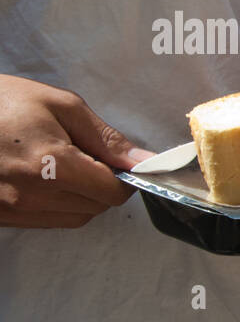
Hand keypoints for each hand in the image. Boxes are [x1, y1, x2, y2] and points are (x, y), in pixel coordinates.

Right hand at [0, 75, 147, 227]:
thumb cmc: (2, 101)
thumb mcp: (60, 105)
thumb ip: (106, 138)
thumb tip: (143, 161)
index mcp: (50, 165)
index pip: (112, 193)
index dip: (124, 179)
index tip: (118, 164)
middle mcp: (30, 194)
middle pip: (95, 207)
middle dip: (103, 186)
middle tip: (87, 159)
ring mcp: (12, 209)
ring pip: (74, 217)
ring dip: (82, 197)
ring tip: (61, 166)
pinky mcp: (0, 216)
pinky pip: (47, 220)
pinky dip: (57, 204)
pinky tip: (43, 178)